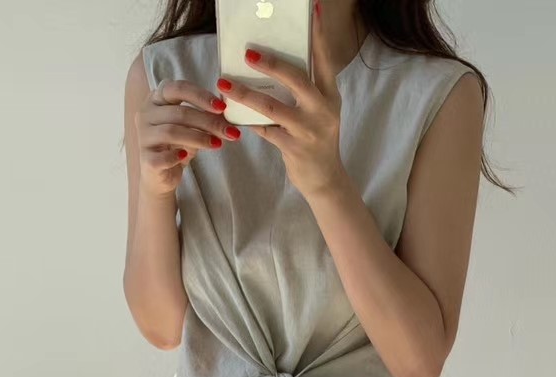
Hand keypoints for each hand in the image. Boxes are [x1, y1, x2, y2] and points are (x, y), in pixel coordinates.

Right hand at [135, 77, 242, 198]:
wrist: (161, 175)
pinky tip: (187, 157)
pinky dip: (177, 157)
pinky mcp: (146, 159)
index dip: (201, 96)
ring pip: (172, 132)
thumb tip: (227, 113)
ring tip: (218, 144)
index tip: (221, 108)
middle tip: (229, 132)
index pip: (178, 88)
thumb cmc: (178, 145)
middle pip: (179, 113)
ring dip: (199, 138)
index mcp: (157, 98)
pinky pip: (163, 156)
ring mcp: (143, 136)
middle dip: (208, 122)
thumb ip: (205, 117)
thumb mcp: (192, 127)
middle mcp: (146, 113)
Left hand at [218, 2, 346, 200]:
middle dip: (271, 64)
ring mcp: (308, 130)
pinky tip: (231, 114)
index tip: (311, 9)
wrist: (325, 180)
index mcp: (330, 95)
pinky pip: (265, 131)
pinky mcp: (294, 148)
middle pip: (296, 79)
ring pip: (272, 107)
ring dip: (245, 94)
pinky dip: (248, 121)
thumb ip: (306, 88)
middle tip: (248, 53)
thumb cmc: (317, 139)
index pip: (324, 59)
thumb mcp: (319, 110)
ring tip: (224, 83)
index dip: (317, 34)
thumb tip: (278, 62)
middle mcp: (323, 110)